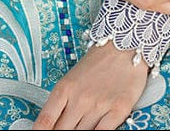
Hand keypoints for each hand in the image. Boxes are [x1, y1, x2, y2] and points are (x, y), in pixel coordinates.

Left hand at [32, 41, 147, 129]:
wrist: (123, 46)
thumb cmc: (97, 63)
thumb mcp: (72, 79)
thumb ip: (62, 103)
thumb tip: (52, 125)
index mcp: (64, 89)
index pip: (46, 120)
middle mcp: (80, 99)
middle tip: (64, 128)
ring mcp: (99, 106)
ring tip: (77, 127)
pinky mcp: (118, 110)